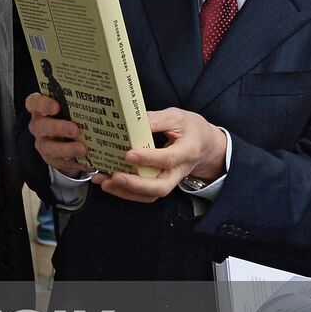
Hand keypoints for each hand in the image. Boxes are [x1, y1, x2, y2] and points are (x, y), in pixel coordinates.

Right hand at [25, 93, 90, 175]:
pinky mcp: (53, 159)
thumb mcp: (69, 107)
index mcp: (40, 109)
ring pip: (49, 147)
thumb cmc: (69, 116)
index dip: (43, 104)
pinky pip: (62, 161)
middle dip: (58, 128)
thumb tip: (100, 98)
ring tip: (82, 149)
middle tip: (75, 130)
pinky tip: (88, 160)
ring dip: (66, 148)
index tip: (56, 106)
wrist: (67, 138)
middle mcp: (38, 125)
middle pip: (40, 126)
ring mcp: (44, 143)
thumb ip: (76, 103)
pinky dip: (76, 161)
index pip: (34, 103)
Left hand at [102, 108, 228, 203]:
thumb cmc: (191, 129)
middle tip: (115, 176)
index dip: (148, 158)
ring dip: (125, 191)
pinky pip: (145, 194)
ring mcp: (170, 180)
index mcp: (188, 151)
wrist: (206, 145)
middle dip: (136, 185)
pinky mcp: (160, 182)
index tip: (128, 154)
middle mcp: (179, 170)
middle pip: (161, 187)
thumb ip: (155, 120)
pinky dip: (125, 192)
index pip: (168, 159)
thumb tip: (131, 121)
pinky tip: (108, 183)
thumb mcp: (177, 117)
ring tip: (104, 182)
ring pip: (151, 194)